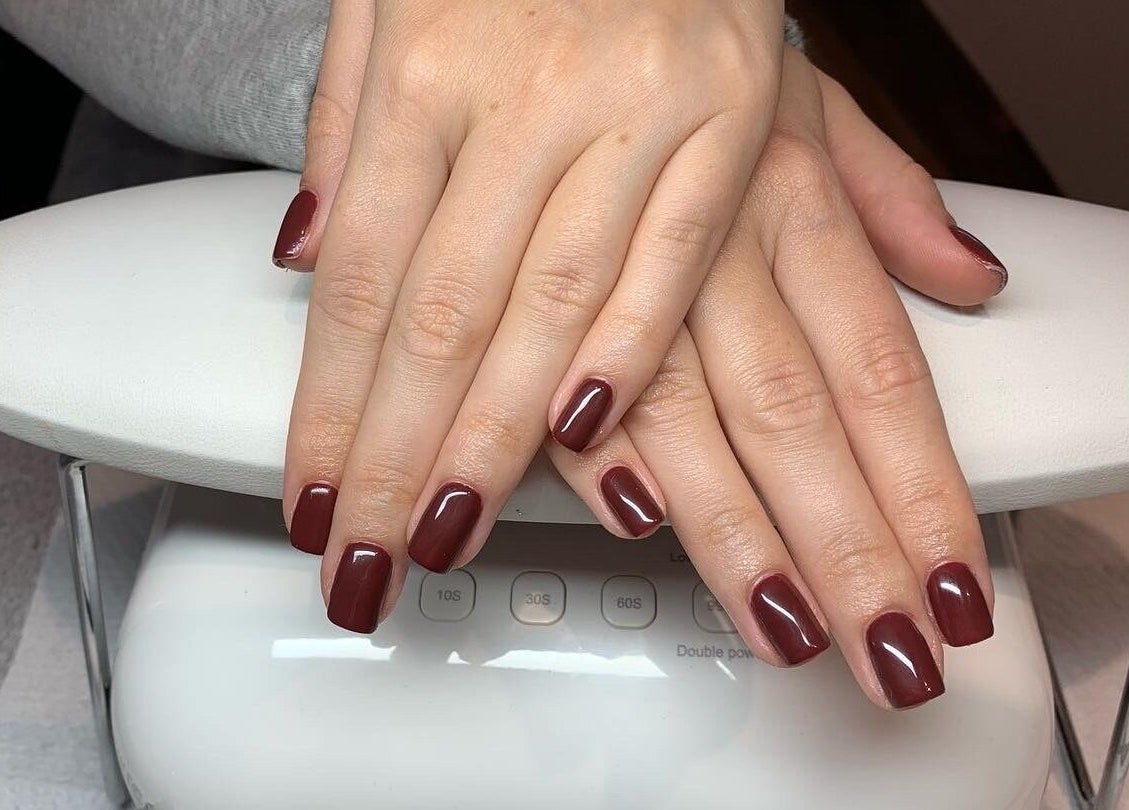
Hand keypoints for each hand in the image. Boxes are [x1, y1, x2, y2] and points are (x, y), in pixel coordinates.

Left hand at [279, 1, 789, 626]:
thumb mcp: (384, 0)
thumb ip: (341, 128)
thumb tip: (299, 251)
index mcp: (423, 67)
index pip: (359, 277)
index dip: (332, 405)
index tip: (317, 501)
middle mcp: (524, 93)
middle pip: (446, 313)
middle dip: (401, 454)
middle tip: (372, 558)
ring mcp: (634, 106)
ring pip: (552, 305)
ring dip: (497, 436)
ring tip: (451, 528)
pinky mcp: (732, 118)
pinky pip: (674, 258)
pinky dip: (628, 351)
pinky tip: (585, 443)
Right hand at [546, 50, 1004, 709]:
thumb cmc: (671, 23)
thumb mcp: (800, 89)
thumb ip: (885, 187)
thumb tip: (968, 273)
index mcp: (784, 186)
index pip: (879, 365)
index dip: (922, 490)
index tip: (949, 591)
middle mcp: (709, 227)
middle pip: (795, 415)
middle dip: (844, 549)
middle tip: (883, 659)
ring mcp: (611, 239)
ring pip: (681, 412)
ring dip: (728, 533)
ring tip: (778, 628)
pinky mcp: (511, 242)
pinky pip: (544, 352)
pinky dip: (586, 440)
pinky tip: (623, 513)